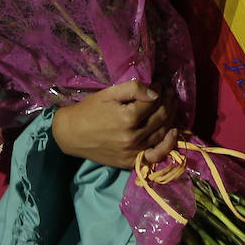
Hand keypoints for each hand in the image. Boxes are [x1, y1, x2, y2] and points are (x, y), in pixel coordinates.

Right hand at [51, 80, 173, 169]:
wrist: (71, 134)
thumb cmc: (89, 110)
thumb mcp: (109, 93)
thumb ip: (133, 89)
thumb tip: (155, 92)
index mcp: (128, 118)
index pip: (154, 102)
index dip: (160, 90)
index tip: (160, 83)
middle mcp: (133, 137)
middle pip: (161, 116)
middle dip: (168, 101)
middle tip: (169, 91)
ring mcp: (133, 151)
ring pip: (162, 133)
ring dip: (171, 116)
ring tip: (172, 104)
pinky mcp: (130, 161)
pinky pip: (155, 155)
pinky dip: (167, 145)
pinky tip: (173, 132)